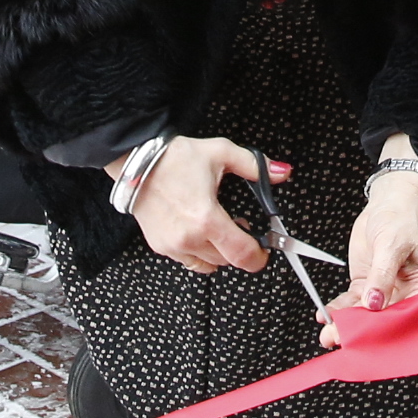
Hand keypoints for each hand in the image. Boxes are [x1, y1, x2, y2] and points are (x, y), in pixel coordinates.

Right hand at [131, 137, 277, 272]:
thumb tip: (282, 172)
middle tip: (241, 227)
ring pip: (209, 264)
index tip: (265, 249)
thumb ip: (255, 166)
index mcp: (207, 218)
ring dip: (220, 251)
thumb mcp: (221, 153)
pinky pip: (189, 261)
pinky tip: (199, 232)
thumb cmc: (174, 158)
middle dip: (240, 248)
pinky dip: (200, 252)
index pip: (242, 254)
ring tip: (218, 228)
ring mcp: (173, 245)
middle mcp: (188, 238)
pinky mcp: (160, 246)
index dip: (260, 256)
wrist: (135, 162)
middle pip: (228, 261)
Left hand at [324, 172, 417, 340]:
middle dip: (362, 331)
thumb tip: (373, 303)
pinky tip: (327, 314)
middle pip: (384, 320)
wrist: (390, 201)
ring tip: (328, 333)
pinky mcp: (367, 285)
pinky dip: (339, 308)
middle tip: (339, 338)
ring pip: (365, 314)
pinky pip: (353, 301)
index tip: (366, 337)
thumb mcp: (392, 244)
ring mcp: (385, 291)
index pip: (408, 315)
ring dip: (346, 324)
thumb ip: (382, 275)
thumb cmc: (403, 218)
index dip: (387, 329)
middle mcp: (407, 293)